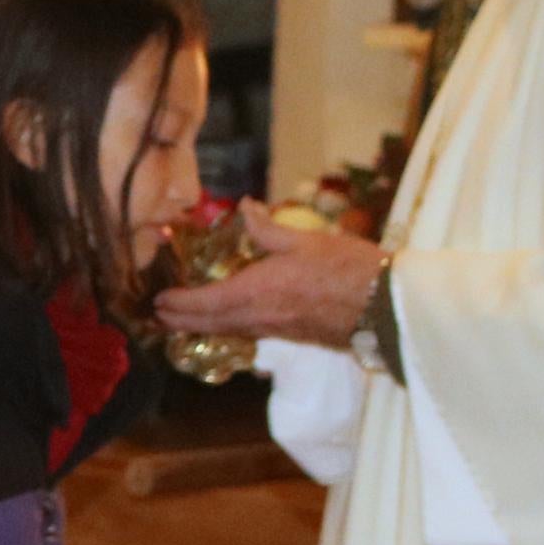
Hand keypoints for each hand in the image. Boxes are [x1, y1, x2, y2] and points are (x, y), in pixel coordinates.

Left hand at [153, 213, 386, 349]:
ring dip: (201, 326)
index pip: (205, 302)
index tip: (158, 302)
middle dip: (180, 321)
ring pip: (228, 331)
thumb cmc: (348, 268)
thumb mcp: (305, 239)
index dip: (178, 304)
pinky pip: (247, 334)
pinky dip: (227, 329)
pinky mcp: (291, 337)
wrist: (385, 306)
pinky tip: (228, 322)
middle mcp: (259, 317)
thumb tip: (243, 208)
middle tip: (160, 315)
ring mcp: (275, 331)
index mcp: (256, 291)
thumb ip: (268, 228)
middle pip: (209, 324)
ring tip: (184, 320)